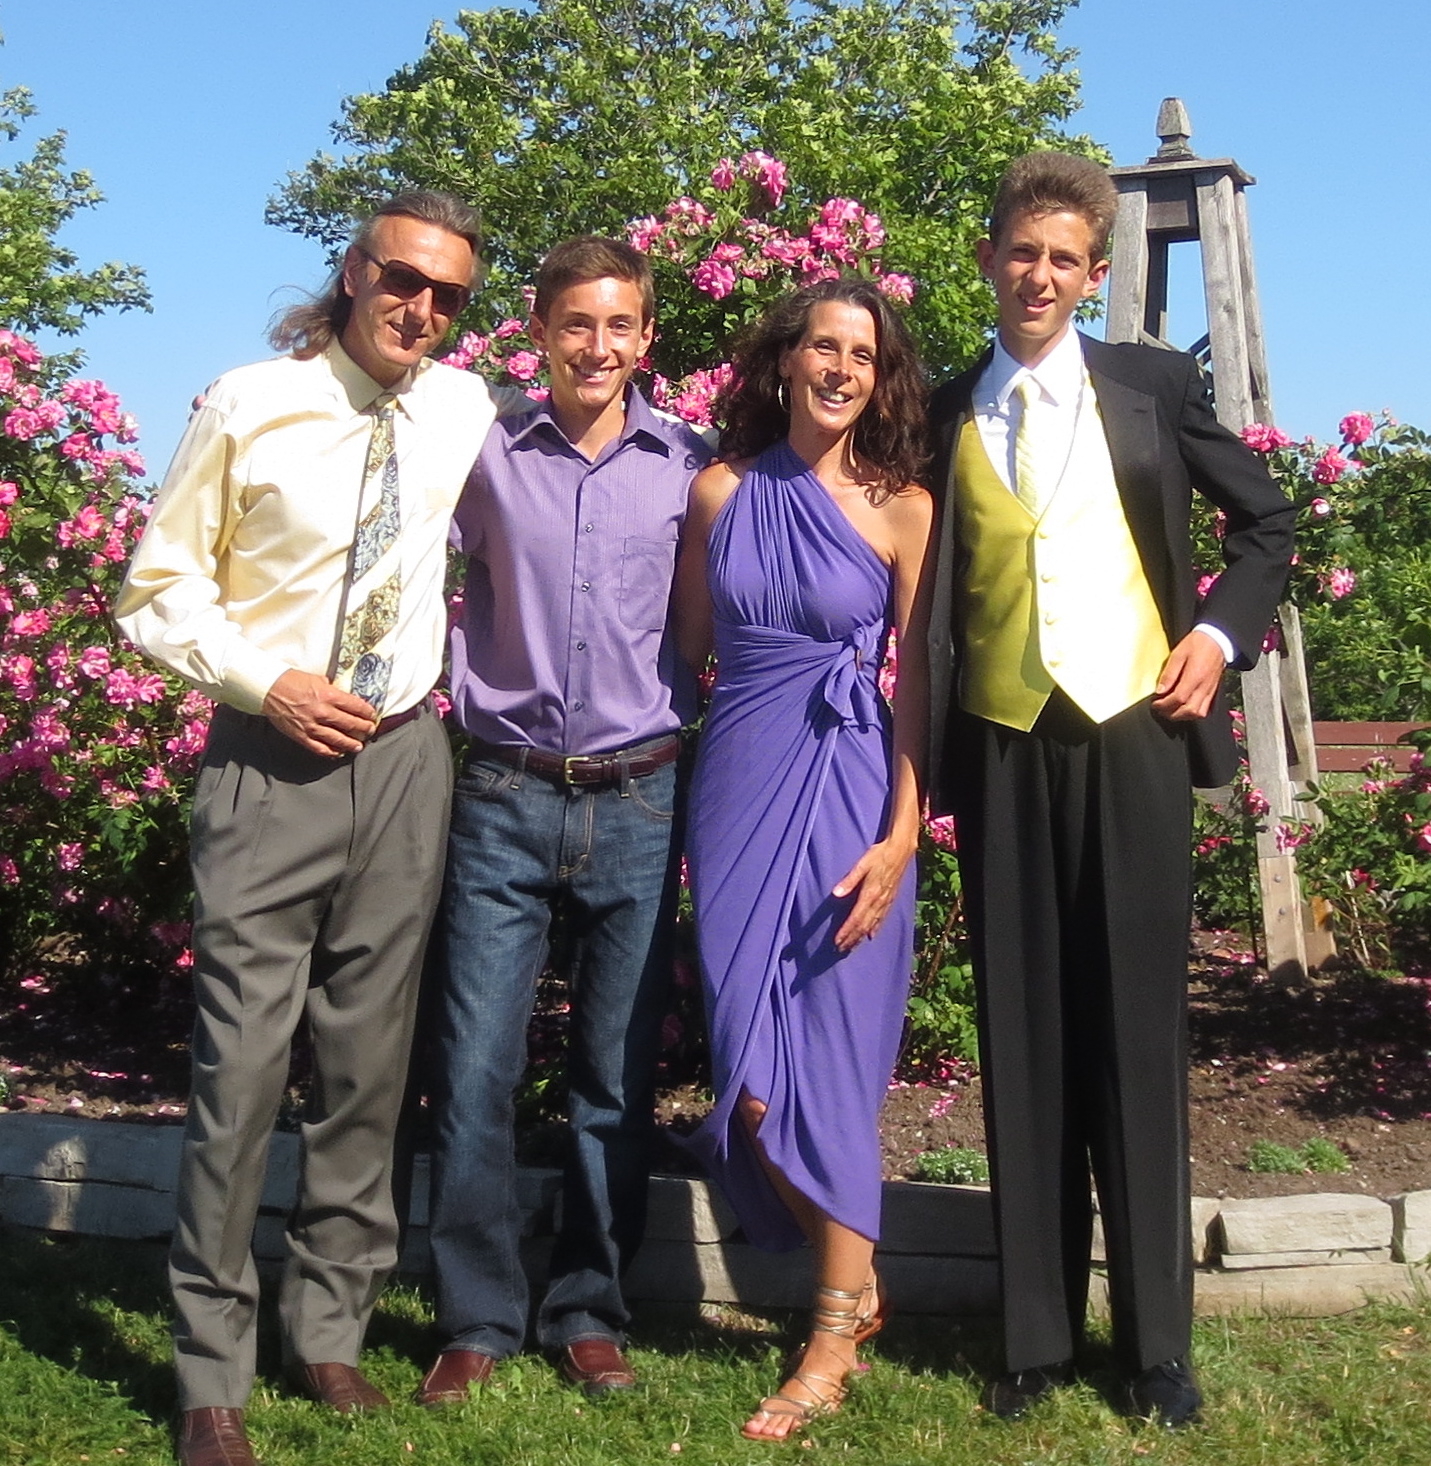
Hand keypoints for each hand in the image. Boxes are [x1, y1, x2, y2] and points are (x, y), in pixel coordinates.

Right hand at [262, 669, 377, 755]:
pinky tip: (338, 753)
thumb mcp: (317, 679)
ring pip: (337, 739)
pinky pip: (319, 747)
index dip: (367, 712)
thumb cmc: (291, 681)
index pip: (355, 706)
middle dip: (364, 728)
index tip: (372, 715)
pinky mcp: (301, 735)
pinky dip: (330, 752)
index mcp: (328, 695)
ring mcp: (311, 725)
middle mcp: (322, 712)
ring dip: (351, 744)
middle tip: (370, 730)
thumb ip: (332, 689)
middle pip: (350, 724)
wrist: (268, 689)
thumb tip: (344, 696)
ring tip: (359, 746)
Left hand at [831, 837, 914, 952]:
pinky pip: (881, 919)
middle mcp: (878, 902)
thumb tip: (835, 894)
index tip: (837, 942)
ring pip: (872, 925)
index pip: (855, 919)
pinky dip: (875, 929)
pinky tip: (871, 935)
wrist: (900, 850)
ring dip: (861, 937)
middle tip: (840, 950)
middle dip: (851, 939)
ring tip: (852, 947)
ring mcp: (886, 902)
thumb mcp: (862, 864)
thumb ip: (849, 880)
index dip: (846, 932)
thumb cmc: (879, 855)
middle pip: (863, 926)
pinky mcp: (890, 899)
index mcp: (870, 894)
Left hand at [1151, 629, 1225, 721]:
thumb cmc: (1198, 644)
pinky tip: (1183, 708)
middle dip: (1171, 713)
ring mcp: (1210, 690)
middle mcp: (1204, 686)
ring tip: (1170, 709)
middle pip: (1188, 710)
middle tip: (1160, 709)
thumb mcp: (1178, 654)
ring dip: (1182, 715)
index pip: (1178, 698)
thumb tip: (1159, 690)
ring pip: (1197, 713)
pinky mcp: (1213, 691)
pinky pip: (1204, 709)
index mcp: (1195, 676)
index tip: (1155, 704)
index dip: (1164, 704)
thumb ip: (1169, 673)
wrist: (1217, 640)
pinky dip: (1192, 713)